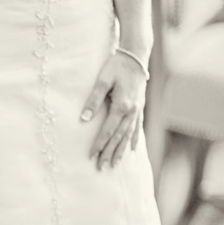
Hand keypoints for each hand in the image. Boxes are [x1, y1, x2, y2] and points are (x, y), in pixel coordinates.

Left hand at [81, 51, 146, 169]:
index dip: (99, 144)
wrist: (136, 56)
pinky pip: (137, 128)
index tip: (91, 156)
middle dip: (109, 153)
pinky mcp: (140, 107)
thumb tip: (83, 119)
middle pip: (118, 137)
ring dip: (121, 150)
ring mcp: (137, 110)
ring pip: (128, 135)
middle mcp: (131, 111)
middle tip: (101, 167)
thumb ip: (93, 100)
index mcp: (121, 106)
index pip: (108, 131)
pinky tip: (132, 149)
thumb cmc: (116, 66)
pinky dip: (134, 139)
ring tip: (114, 164)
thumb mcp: (102, 80)